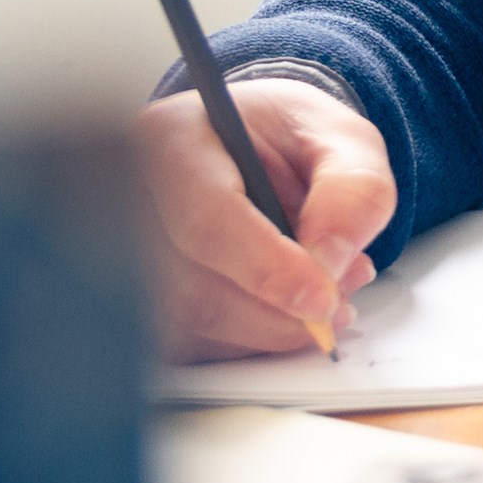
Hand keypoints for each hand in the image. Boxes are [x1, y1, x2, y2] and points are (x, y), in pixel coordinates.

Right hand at [137, 76, 397, 359]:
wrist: (265, 150)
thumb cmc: (292, 138)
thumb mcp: (343, 138)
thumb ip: (353, 188)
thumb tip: (332, 259)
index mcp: (172, 138)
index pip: (206, 219)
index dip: (268, 268)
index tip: (323, 298)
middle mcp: (132, 197)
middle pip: (191, 287)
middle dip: (277, 310)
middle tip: (338, 303)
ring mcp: (128, 252)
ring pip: (191, 324)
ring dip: (269, 329)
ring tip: (324, 298)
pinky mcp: (142, 299)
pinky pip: (192, 344)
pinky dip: (251, 339)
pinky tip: (285, 310)